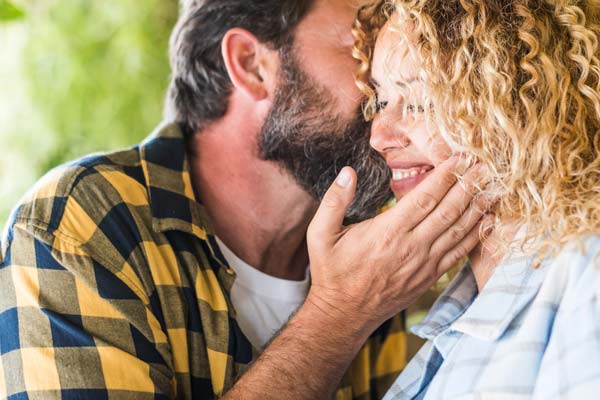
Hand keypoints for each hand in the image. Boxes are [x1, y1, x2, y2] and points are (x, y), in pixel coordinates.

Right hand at [306, 156, 490, 335]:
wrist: (344, 313)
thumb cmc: (332, 272)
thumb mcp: (320, 234)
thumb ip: (334, 201)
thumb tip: (348, 172)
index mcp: (387, 232)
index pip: (425, 197)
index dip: (446, 176)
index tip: (461, 158)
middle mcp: (411, 247)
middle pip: (449, 211)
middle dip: (470, 185)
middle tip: (487, 165)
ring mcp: (424, 264)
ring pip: (459, 231)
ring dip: (479, 207)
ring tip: (495, 187)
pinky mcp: (430, 277)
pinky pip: (459, 253)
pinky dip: (476, 236)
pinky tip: (487, 221)